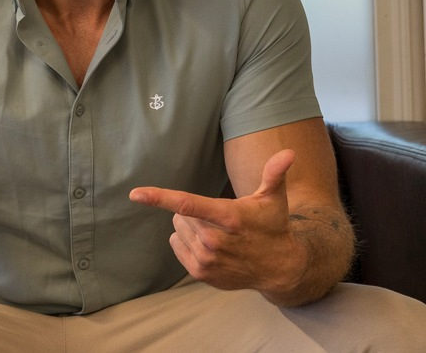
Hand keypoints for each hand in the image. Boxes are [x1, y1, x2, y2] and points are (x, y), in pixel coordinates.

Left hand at [129, 149, 305, 295]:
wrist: (278, 268)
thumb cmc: (273, 226)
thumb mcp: (275, 198)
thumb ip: (275, 173)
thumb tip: (289, 152)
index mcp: (229, 217)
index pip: (188, 204)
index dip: (160, 197)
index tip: (136, 194)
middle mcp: (214, 240)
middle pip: (181, 214)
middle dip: (193, 211)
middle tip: (218, 217)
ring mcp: (206, 259)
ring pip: (178, 229)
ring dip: (190, 226)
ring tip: (217, 232)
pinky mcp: (200, 273)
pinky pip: (176, 245)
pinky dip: (186, 241)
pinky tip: (209, 245)